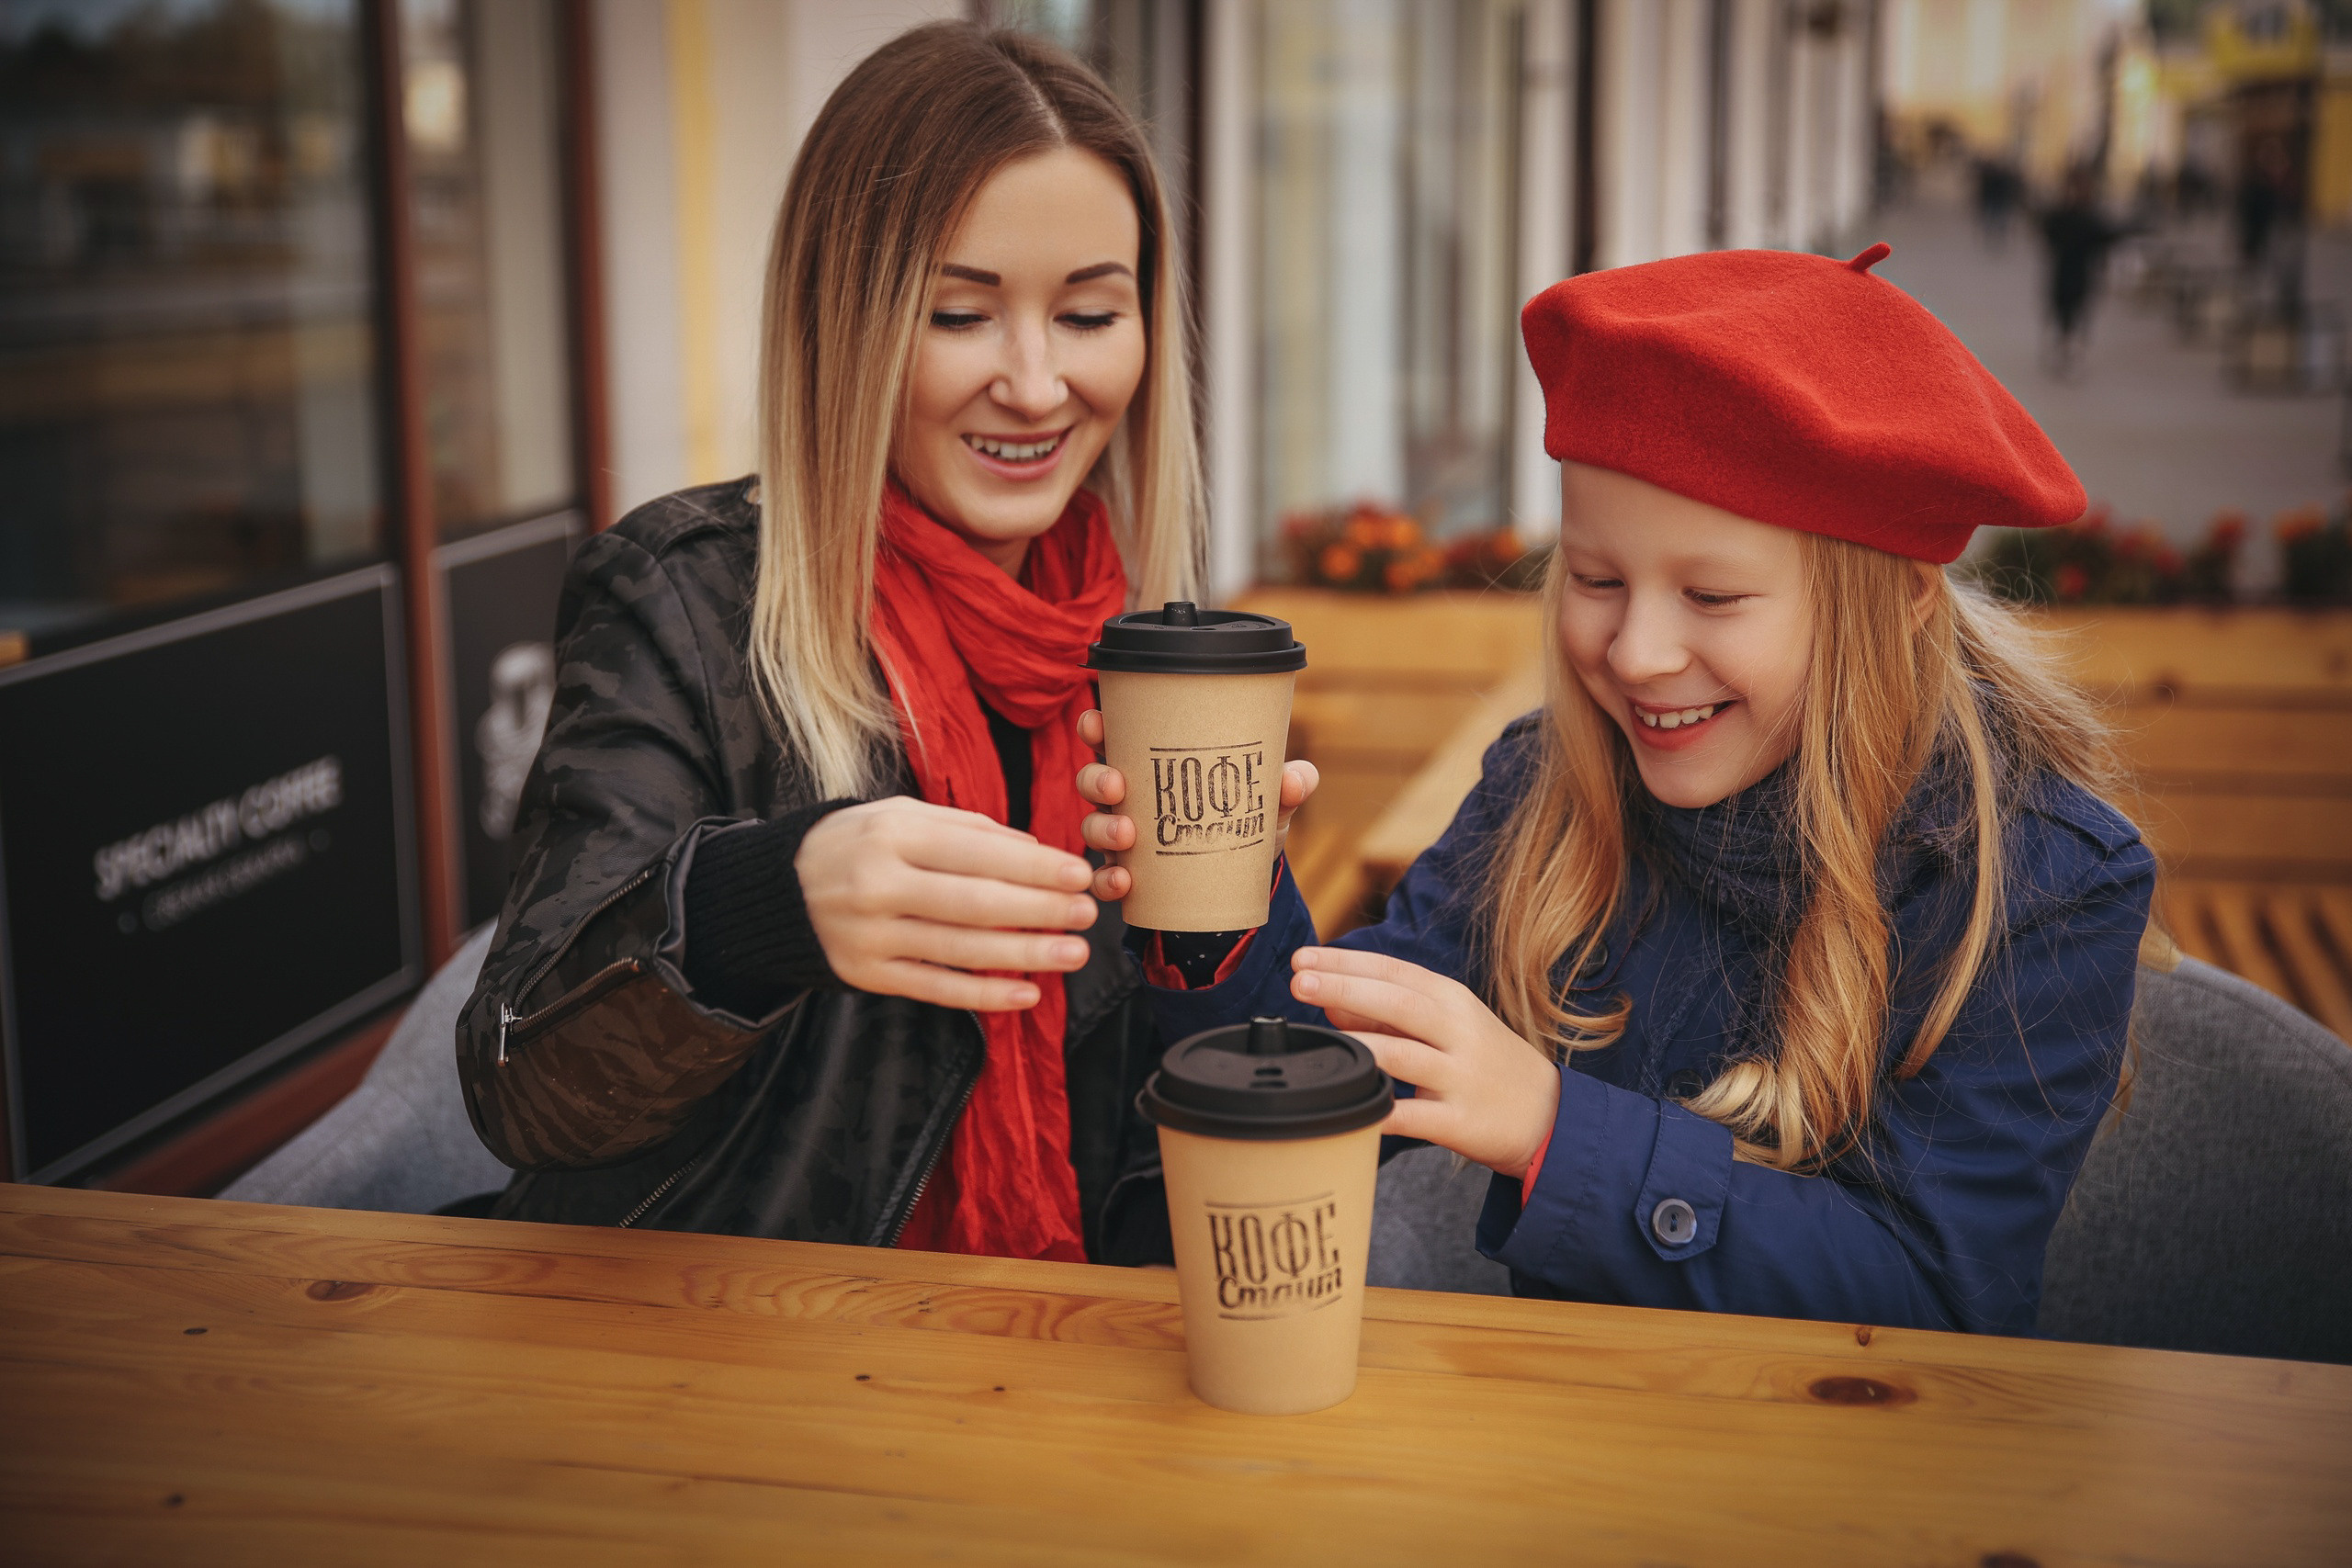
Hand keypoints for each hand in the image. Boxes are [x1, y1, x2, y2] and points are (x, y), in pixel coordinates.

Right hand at [795, 796, 1097, 1011]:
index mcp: (891, 835)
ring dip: (1025, 954)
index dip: (1034, 867)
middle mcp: (879, 886)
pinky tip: (1027, 994)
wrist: (777, 892)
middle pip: (976, 904)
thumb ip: (965, 827)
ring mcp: (871, 936)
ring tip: (1073, 952)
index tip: (1079, 873)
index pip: (977, 853)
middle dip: (1040, 910)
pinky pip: (936, 990)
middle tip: (1088, 912)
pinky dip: (984, 995)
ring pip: (962, 951)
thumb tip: (1033, 849)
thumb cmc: (853, 844)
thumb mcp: (897, 814)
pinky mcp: (867, 976)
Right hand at [1073, 709, 1318, 903]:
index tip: (1098, 722)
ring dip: (1102, 828)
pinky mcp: (1129, 875)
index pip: (1113, 737)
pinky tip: (1123, 881)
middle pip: (1092, 780)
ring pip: (1092, 826)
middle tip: (1118, 785)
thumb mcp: (1268, 802)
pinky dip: (1108, 879)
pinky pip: (1106, 876)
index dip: (1096, 726)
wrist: (1244, 879)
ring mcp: (1123, 838)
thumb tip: (1295, 778)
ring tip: (1127, 835)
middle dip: (1097, 779)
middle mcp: (1129, 799)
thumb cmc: (1244, 819)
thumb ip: (1286, 786)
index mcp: (1153, 766)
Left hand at [1288, 947, 1559, 1178]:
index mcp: (1452, 1000)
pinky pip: (1413, 1118)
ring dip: (1358, 1043)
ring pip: (1403, 1055)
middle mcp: (1457, 1032)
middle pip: (1397, 1004)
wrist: (1549, 1115)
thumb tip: (1332, 1003)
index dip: (1345, 963)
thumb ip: (1391, 1014)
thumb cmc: (1486, 1062)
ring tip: (1317, 1034)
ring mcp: (1460, 1077)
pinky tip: (1351, 1109)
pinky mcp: (1460, 1121)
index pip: (1393, 971)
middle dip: (1344, 989)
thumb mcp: (1447, 1024)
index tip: (1303, 959)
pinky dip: (1381, 1112)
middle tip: (1299, 982)